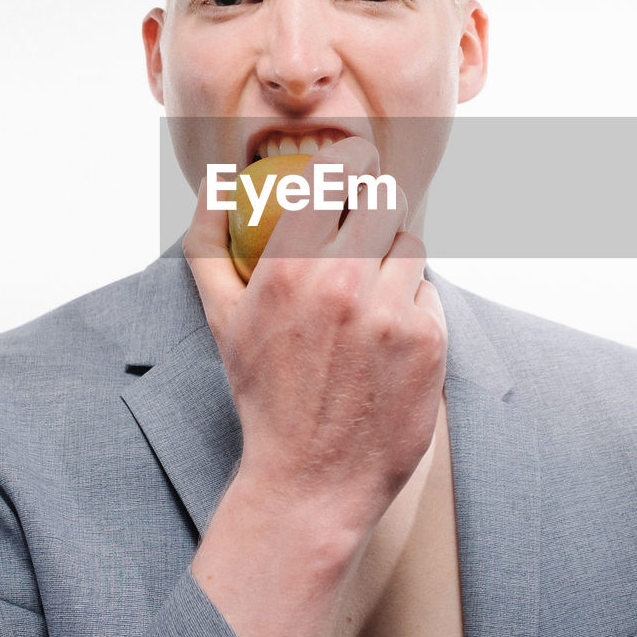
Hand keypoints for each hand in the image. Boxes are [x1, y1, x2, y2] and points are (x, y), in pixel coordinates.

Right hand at [184, 136, 445, 539]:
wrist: (310, 479)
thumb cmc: (263, 394)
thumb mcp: (221, 318)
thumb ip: (208, 243)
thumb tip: (215, 185)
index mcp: (291, 266)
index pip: (334, 173)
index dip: (350, 157)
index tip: (354, 159)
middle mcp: (344, 282)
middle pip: (385, 199)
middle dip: (376, 204)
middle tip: (366, 221)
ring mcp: (392, 312)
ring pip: (411, 244)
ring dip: (394, 258)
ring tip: (371, 293)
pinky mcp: (428, 341)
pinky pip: (429, 293)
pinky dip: (412, 306)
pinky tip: (386, 339)